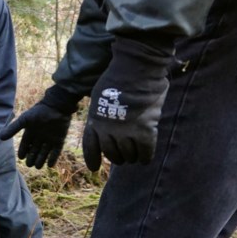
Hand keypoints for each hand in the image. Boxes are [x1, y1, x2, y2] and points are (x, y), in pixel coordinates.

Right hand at [0, 91, 77, 168]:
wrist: (56, 107)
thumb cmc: (38, 112)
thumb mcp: (24, 120)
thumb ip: (13, 129)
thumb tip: (0, 138)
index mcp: (31, 132)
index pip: (25, 144)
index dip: (23, 151)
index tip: (21, 158)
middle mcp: (40, 137)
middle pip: (34, 150)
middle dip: (31, 158)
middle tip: (29, 164)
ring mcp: (50, 139)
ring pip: (44, 153)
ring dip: (41, 160)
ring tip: (37, 166)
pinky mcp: (59, 140)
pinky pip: (56, 152)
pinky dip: (53, 158)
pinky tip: (49, 165)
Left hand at [83, 37, 172, 171]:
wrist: (135, 69)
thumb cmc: (119, 76)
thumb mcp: (99, 94)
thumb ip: (102, 110)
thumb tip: (106, 120)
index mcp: (94, 120)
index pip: (90, 146)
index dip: (92, 158)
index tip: (94, 168)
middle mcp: (107, 130)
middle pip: (111, 153)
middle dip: (116, 158)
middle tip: (122, 159)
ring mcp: (125, 132)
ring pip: (128, 155)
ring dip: (131, 158)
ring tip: (134, 158)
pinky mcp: (144, 131)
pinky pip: (145, 151)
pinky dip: (145, 157)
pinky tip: (145, 159)